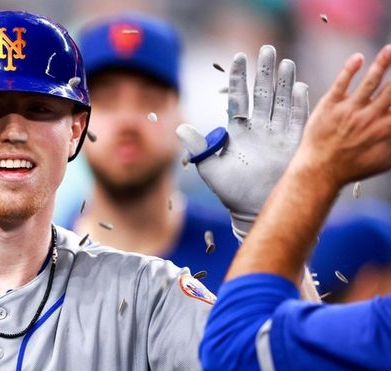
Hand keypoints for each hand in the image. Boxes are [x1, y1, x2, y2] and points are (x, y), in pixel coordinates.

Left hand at [177, 45, 308, 239]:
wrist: (253, 209)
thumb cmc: (231, 191)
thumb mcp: (210, 167)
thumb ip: (198, 146)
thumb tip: (180, 128)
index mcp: (238, 130)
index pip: (238, 97)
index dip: (239, 78)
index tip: (239, 58)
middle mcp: (258, 128)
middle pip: (263, 93)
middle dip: (265, 72)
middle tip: (267, 50)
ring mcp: (277, 134)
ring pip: (281, 102)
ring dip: (284, 83)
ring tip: (286, 62)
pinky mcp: (293, 144)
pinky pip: (298, 120)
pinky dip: (299, 105)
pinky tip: (301, 87)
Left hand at [290, 44, 390, 187]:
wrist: (320, 171)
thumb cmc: (353, 167)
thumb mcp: (385, 159)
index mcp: (386, 128)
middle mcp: (371, 116)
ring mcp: (350, 110)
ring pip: (370, 81)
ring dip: (383, 63)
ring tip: (389, 49)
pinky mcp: (329, 106)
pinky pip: (341, 83)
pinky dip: (350, 69)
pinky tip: (358, 58)